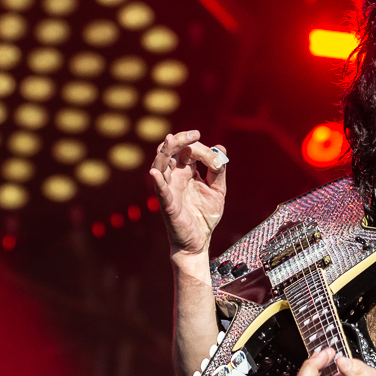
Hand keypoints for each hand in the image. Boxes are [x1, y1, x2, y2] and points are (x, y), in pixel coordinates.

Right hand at [148, 130, 226, 256]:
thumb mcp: (218, 190)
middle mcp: (175, 177)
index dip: (202, 149)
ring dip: (164, 152)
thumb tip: (220, 148)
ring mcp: (169, 189)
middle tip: (194, 134)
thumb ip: (218, 170)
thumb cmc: (205, 215)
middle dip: (180, 140)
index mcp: (186, 172)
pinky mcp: (167, 205)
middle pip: (171, 152)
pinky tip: (156, 172)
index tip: (217, 160)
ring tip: (170, 139)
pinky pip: (160, 192)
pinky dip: (158, 181)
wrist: (199, 241)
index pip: (189, 151)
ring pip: (161, 165)